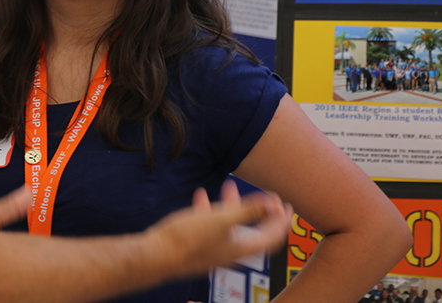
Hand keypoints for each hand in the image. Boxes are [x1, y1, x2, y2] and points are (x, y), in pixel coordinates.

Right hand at [147, 179, 290, 279]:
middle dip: (262, 213)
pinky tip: (200, 196)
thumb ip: (249, 210)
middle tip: (269, 200)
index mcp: (242, 247)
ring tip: (228, 186)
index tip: (285, 206)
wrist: (157, 255)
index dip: (281, 220)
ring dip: (234, 207)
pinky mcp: (198, 246)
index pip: (272, 236)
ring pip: (231, 227)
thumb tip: (273, 203)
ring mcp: (214, 249)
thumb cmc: (188, 238)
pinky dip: (211, 211)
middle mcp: (232, 252)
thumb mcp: (222, 219)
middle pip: (255, 232)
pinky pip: (211, 226)